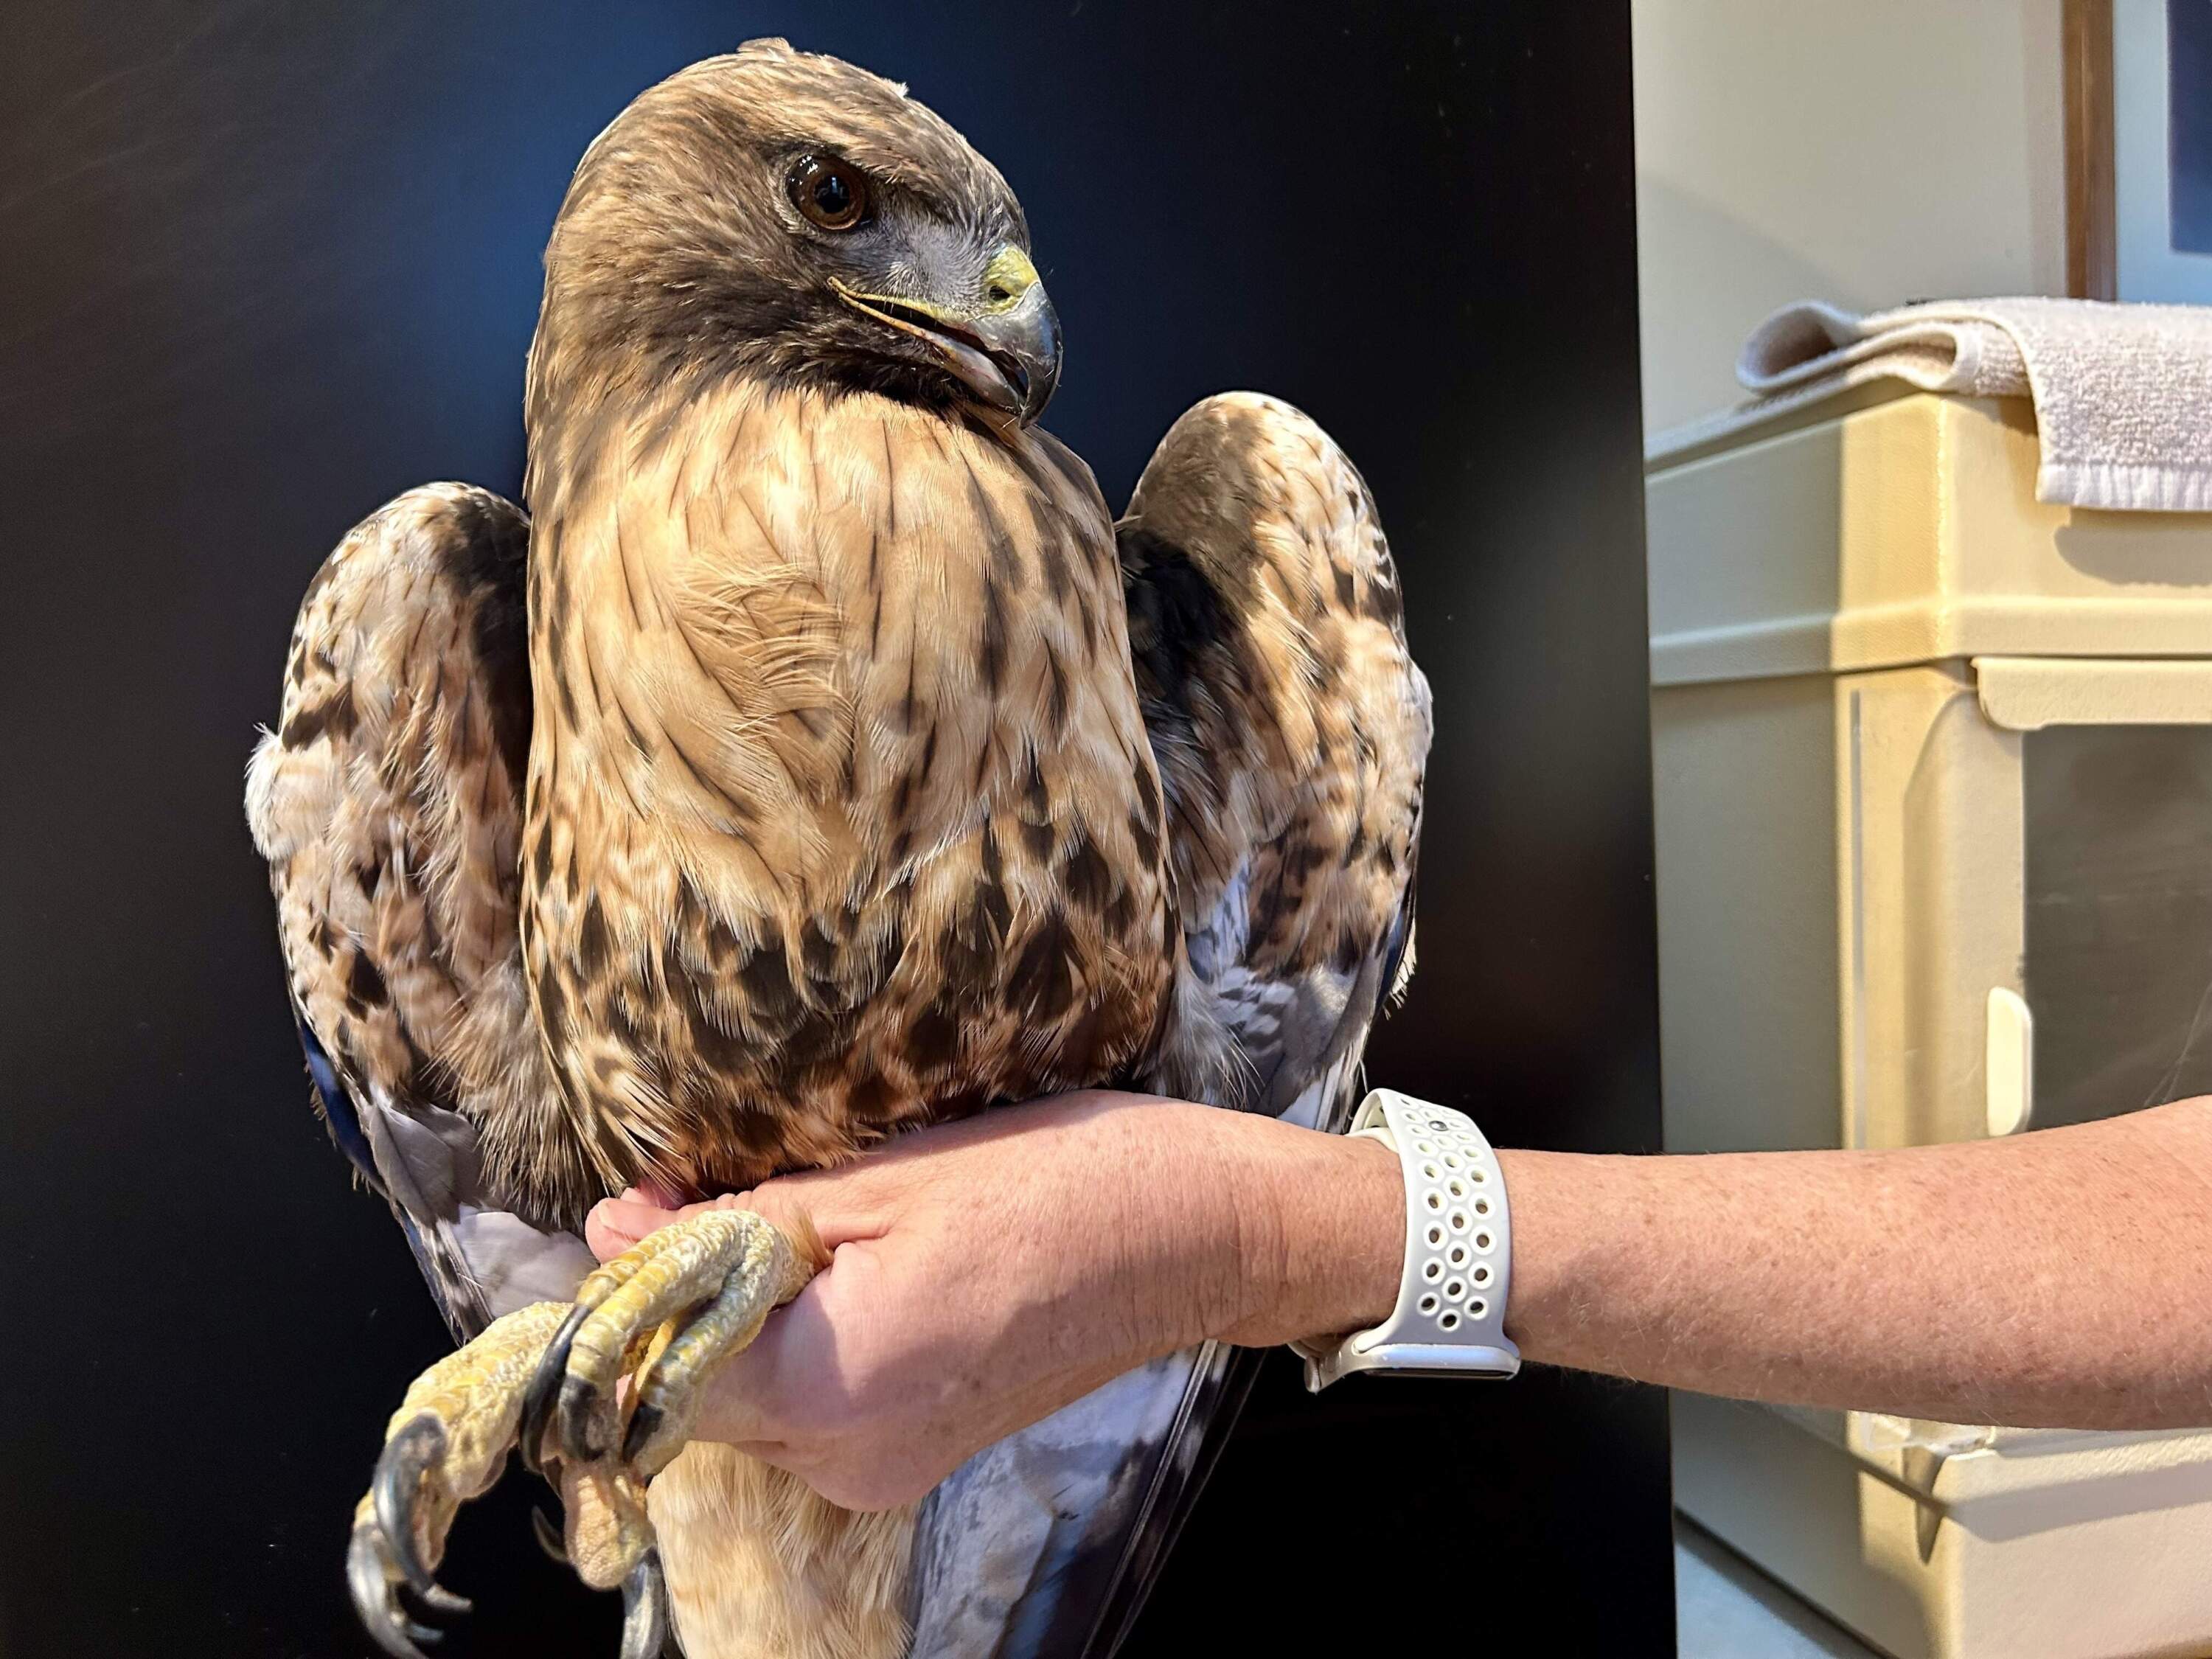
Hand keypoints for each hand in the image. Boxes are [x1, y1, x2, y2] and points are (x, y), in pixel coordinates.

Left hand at [585, 1090, 1401, 1509]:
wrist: (1191, 1232)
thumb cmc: (1051, 1182)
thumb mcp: (880, 1179)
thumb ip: (736, 1222)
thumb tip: (614, 1235)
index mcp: (830, 1390)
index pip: (651, 1369)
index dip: (620, 1288)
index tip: (629, 1210)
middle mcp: (845, 1460)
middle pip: (692, 1391)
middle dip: (674, 1293)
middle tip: (690, 1187)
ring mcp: (881, 1469)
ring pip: (745, 1398)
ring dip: (732, 1312)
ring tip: (778, 1211)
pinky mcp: (911, 1454)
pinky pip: (805, 1405)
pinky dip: (791, 1338)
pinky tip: (830, 1262)